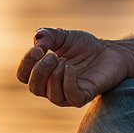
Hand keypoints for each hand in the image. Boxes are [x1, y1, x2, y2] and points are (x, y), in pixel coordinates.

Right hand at [16, 27, 133, 107]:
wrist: (110, 51)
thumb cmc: (85, 46)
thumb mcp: (63, 36)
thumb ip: (47, 35)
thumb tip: (37, 42)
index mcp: (43, 74)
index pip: (23, 76)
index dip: (26, 63)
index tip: (38, 48)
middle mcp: (52, 87)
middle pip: (34, 87)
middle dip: (39, 70)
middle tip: (52, 56)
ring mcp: (67, 94)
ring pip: (50, 94)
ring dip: (54, 76)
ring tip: (65, 61)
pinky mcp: (83, 97)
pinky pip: (70, 96)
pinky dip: (67, 82)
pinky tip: (71, 68)